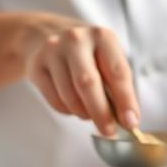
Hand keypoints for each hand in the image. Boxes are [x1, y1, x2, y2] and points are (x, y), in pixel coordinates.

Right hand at [20, 17, 139, 137]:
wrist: (44, 35)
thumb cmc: (85, 52)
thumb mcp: (106, 57)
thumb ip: (118, 85)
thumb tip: (127, 119)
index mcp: (102, 36)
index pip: (117, 72)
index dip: (126, 100)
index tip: (131, 122)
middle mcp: (76, 40)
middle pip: (88, 84)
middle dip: (102, 113)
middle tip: (109, 131)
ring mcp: (53, 52)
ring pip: (70, 96)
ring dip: (83, 113)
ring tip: (90, 113)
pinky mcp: (36, 66)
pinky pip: (55, 100)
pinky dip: (68, 111)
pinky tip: (73, 104)